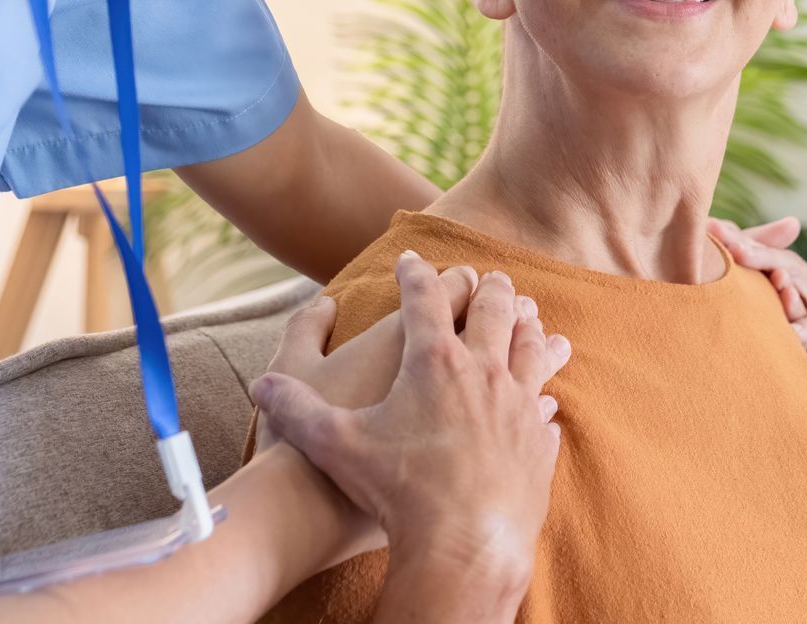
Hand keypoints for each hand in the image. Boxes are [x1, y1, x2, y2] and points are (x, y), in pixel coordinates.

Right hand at [250, 253, 569, 588]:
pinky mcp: (536, 442)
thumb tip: (261, 384)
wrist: (461, 546)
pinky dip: (543, 395)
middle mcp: (484, 371)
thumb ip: (296, 408)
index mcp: (434, 360)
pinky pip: (545, 407)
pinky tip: (545, 398)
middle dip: (487, 286)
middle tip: (484, 276)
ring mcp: (518, 405)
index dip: (415, 273)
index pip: (425, 297)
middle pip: (493, 309)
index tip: (410, 261)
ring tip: (526, 315)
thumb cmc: (397, 490)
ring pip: (532, 347)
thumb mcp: (334, 443)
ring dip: (527, 325)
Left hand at [710, 216, 806, 412]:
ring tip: (745, 261)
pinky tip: (791, 332)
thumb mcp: (785, 338)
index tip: (706, 228)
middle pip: (779, 262)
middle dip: (749, 247)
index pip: (764, 258)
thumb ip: (759, 323)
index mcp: (795, 286)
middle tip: (721, 236)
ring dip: (774, 272)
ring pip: (801, 284)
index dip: (737, 243)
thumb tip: (711, 313)